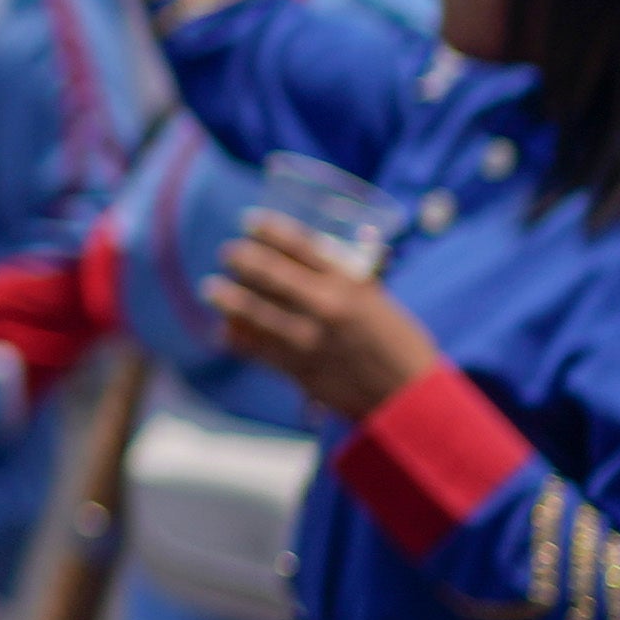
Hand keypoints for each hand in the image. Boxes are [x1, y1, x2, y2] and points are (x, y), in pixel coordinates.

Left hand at [212, 217, 443, 423]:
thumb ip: (349, 280)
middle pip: (270, 274)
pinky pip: (255, 349)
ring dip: (228, 298)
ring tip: (212, 289)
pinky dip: (236, 337)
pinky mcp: (298, 369)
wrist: (407, 397)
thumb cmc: (400, 344)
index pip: (301, 247)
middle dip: (242, 260)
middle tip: (228, 253)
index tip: (249, 222)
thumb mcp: (379, 301)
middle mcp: (326, 307)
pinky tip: (224, 329)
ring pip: (254, 312)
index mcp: (351, 284)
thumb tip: (324, 255)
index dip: (269, 231)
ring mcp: (309, 340)